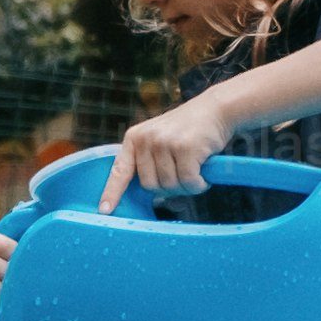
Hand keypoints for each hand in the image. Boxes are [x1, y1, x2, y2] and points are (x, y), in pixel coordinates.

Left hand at [109, 89, 235, 197]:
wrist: (216, 109)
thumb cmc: (189, 130)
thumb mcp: (159, 138)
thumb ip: (148, 160)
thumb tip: (149, 193)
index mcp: (134, 138)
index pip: (119, 171)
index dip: (112, 193)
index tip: (104, 211)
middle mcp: (146, 139)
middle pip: (149, 186)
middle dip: (169, 187)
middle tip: (184, 175)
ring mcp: (165, 142)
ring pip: (170, 186)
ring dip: (187, 186)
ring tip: (195, 170)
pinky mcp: (185, 148)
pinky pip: (189, 181)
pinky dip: (199, 184)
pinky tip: (204, 173)